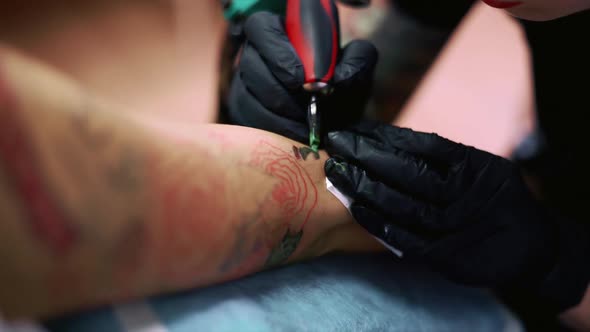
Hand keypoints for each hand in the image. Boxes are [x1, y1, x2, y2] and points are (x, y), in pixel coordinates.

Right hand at [227, 12, 377, 143]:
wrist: (335, 119)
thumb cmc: (340, 87)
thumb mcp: (356, 70)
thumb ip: (357, 63)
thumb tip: (338, 77)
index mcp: (277, 32)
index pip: (262, 29)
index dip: (278, 54)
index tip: (300, 81)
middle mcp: (254, 55)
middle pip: (251, 68)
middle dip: (280, 95)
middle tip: (306, 113)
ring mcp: (243, 85)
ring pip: (247, 100)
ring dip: (279, 118)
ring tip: (305, 129)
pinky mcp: (241, 113)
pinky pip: (249, 125)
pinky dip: (273, 135)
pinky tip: (294, 138)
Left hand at [324, 122, 589, 311]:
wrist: (533, 248)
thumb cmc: (499, 202)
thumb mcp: (482, 169)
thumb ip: (443, 157)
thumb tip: (391, 139)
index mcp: (472, 166)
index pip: (420, 145)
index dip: (385, 136)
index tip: (356, 127)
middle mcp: (463, 193)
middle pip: (407, 171)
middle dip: (368, 154)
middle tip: (337, 140)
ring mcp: (454, 226)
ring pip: (403, 202)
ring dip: (366, 185)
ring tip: (338, 169)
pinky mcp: (444, 257)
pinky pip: (404, 238)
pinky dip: (378, 222)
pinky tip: (355, 206)